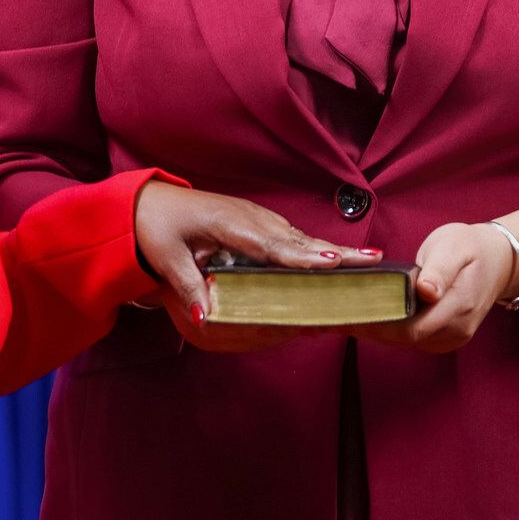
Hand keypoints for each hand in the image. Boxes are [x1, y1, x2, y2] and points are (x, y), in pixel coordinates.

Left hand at [133, 182, 373, 353]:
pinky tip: (336, 257)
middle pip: (299, 239)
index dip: (304, 256)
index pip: (273, 244)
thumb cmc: (155, 226)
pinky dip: (316, 247)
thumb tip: (207, 318)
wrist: (146, 201)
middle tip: (373, 260)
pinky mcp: (257, 223)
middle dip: (337, 251)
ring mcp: (256, 218)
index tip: (334, 261)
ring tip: (368, 260)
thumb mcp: (167, 259)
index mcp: (230, 223)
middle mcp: (250, 217)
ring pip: (300, 237)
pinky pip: (292, 237)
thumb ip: (190, 288)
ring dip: (333, 249)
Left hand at [352, 221, 515, 354]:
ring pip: (403, 342)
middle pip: (403, 339)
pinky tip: (364, 317)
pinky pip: (409, 339)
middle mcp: (456, 330)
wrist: (499, 259)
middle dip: (367, 327)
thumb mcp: (454, 247)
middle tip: (331, 313)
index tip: (347, 312)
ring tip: (340, 315)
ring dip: (373, 330)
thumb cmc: (472, 248)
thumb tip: (426, 290)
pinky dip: (386, 329)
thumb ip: (439, 270)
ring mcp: (450, 338)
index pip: (411, 327)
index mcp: (459, 306)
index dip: (377, 323)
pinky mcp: (442, 338)